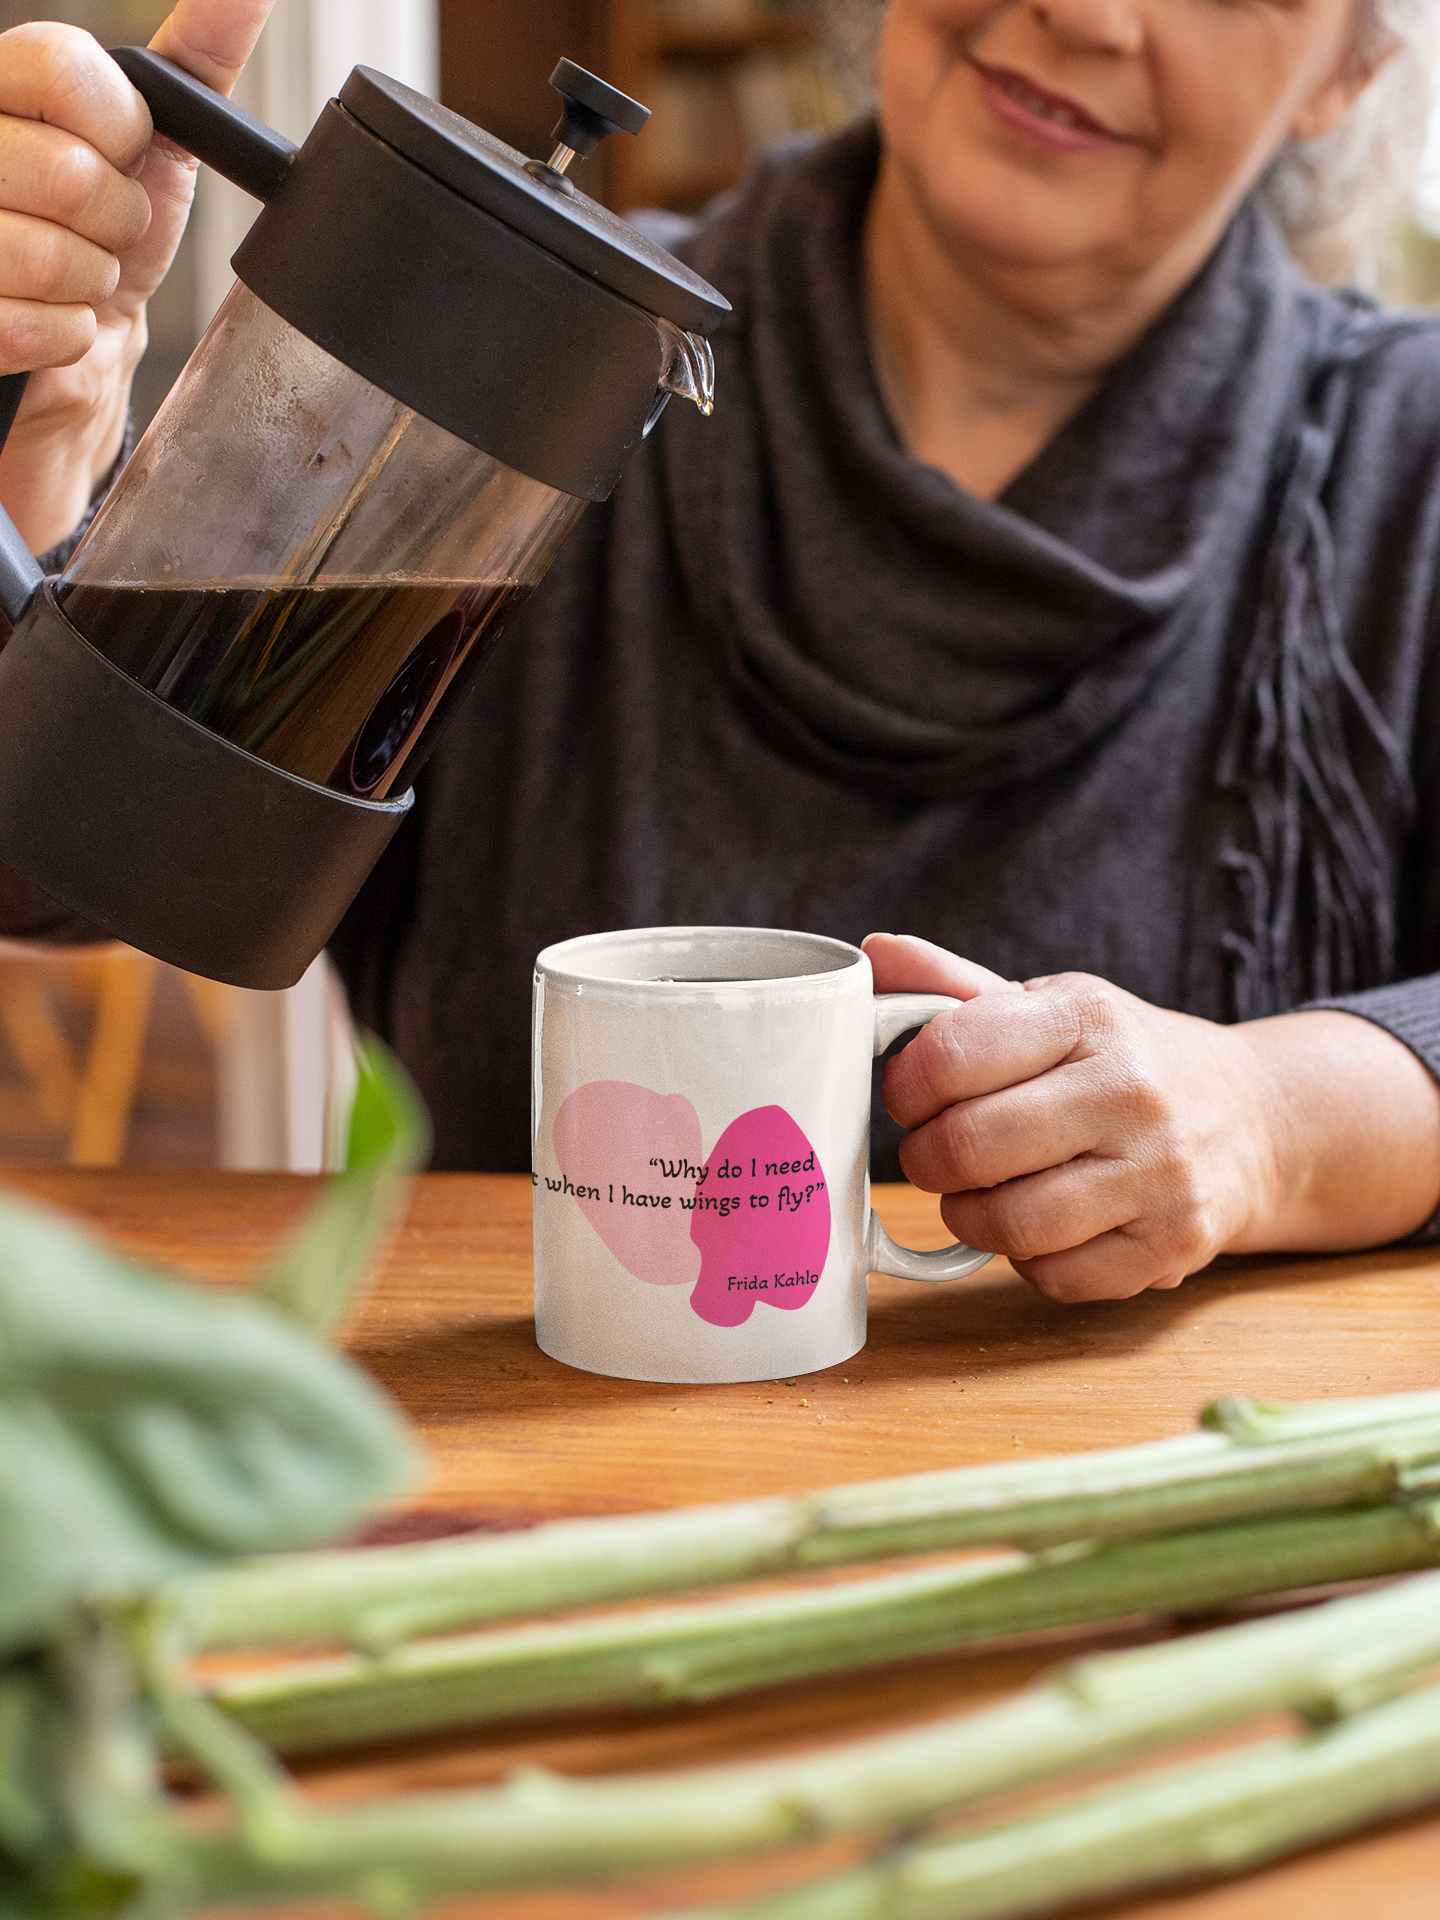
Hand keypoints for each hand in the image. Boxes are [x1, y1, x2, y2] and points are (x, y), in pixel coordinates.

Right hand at [0, 2, 276, 552]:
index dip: (118, 128)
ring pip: (53, 255)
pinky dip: (70, 338)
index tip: (124, 157)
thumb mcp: (163, 143)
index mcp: (0, 87)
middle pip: (66, 170)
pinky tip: (55, 325)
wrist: (87, 346)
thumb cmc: (116, 239)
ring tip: (76, 280)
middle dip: (116, 221)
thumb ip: (196, 64)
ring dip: (91, 284)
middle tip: (102, 234)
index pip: (58, 65)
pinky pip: (43, 327)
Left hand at [864, 932, 1439, 1302]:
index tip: (910, 1097)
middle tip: (935, 1155)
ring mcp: (1160, 1172)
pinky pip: (1056, 1277)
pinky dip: (1028, 1261)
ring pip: (1009, 1224)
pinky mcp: (1174, 1244)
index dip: (905, 1087)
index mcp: (1086, 1016)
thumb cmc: (1119, 1061)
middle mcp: (1130, 1090)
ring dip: (969, 1217)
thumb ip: (954, 988)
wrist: (1250, 1117)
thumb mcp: (1049, 1007)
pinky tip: (1041, 1227)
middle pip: (969, 1148)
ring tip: (979, 1193)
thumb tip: (871, 954)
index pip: (951, 1055)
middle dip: (927, 1160)